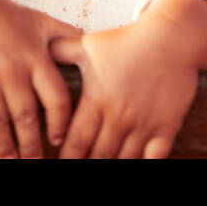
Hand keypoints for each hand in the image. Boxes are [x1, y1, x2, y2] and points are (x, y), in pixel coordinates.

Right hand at [0, 0, 83, 158]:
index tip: (57, 140)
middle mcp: (12, 67)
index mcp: (36, 57)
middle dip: (30, 145)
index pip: (55, 99)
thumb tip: (95, 46)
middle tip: (34, 163)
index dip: (59, 124)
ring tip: (8, 160)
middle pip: (25, 116)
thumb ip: (67, 36)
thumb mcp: (40, 21)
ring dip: (3, 144)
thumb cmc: (6, 16)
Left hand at [49, 21, 199, 157]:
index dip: (67, 157)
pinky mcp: (167, 126)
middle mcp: (119, 115)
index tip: (60, 162)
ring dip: (112, 167)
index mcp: (97, 99)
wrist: (170, 37)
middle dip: (87, 165)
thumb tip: (36, 51)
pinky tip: (134, 166)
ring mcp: (144, 123)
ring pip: (124, 160)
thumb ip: (60, 51)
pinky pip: (155, 158)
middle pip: (98, 156)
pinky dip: (143, 165)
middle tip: (80, 167)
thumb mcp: (89, 44)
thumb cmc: (126, 41)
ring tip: (102, 168)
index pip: (76, 141)